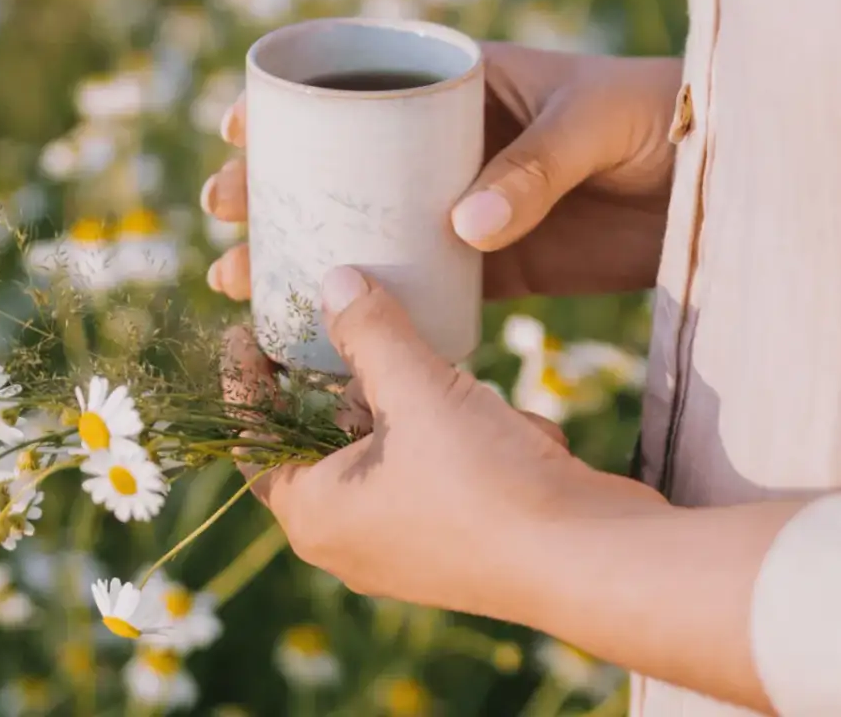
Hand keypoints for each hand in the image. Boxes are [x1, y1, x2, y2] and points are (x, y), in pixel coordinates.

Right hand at [203, 43, 680, 300]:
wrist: (717, 181)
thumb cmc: (659, 119)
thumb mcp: (592, 122)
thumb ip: (530, 168)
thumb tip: (460, 225)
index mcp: (460, 87)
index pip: (358, 87)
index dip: (289, 106)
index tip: (237, 130)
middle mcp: (448, 149)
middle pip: (342, 167)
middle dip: (276, 189)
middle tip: (226, 214)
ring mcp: (463, 208)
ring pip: (368, 231)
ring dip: (308, 254)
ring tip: (246, 279)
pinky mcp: (493, 263)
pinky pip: (422, 282)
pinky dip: (377, 303)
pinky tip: (325, 325)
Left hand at [220, 266, 667, 616]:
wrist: (593, 561)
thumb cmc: (487, 485)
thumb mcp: (418, 391)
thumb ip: (369, 332)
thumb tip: (335, 280)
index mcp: (316, 516)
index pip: (252, 441)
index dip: (247, 381)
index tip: (249, 328)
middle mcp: (352, 539)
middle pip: (321, 440)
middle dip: (342, 378)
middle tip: (343, 317)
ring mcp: (408, 543)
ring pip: (390, 447)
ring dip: (415, 401)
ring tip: (436, 361)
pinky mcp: (460, 537)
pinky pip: (439, 468)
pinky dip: (462, 433)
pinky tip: (505, 421)